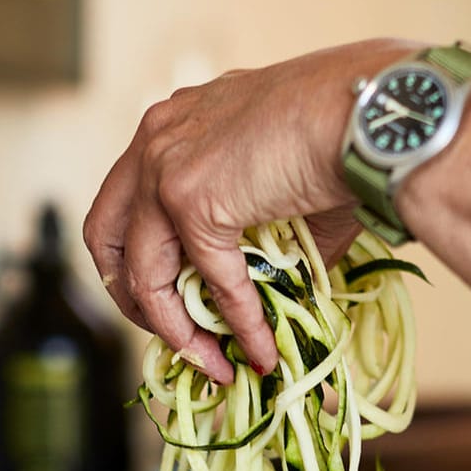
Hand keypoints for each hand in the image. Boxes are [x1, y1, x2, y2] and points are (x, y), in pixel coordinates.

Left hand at [84, 38, 416, 382]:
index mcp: (175, 124)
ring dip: (175, 329)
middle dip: (129, 296)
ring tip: (213, 361)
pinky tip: (260, 350)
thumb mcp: (280, 181)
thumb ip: (258, 234)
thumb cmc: (343, 130)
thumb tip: (274, 295)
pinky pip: (208, 282)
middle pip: (105, 234)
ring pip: (141, 272)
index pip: (130, 202)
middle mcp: (156, 138)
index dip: (144, 259)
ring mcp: (164, 167)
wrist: (365, 109)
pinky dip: (237, 324)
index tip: (176, 299)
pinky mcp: (190, 198)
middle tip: (171, 334)